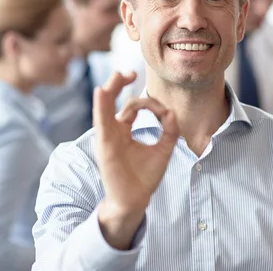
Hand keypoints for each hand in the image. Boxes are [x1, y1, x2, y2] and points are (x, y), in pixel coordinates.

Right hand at [94, 72, 179, 248]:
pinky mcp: (105, 145)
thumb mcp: (163, 149)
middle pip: (113, 100)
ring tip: (117, 75)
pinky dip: (101, 105)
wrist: (135, 200)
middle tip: (130, 72)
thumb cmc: (144, 177)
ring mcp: (108, 136)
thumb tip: (172, 112)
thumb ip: (169, 130)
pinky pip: (101, 121)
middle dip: (119, 83)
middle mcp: (113, 130)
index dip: (150, 103)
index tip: (165, 113)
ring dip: (110, 88)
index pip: (133, 106)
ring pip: (105, 106)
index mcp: (124, 130)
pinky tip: (102, 91)